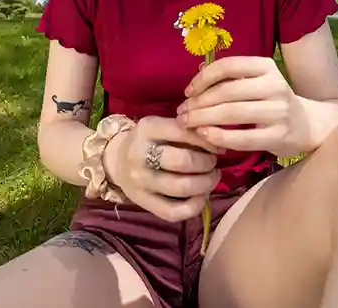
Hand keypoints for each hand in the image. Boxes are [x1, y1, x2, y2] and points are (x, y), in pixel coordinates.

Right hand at [103, 116, 222, 222]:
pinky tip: (201, 196)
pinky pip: (174, 212)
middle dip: (207, 163)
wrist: (118, 161)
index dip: (207, 141)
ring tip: (211, 178)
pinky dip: (195, 205)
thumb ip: (187, 131)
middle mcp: (139, 155)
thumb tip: (219, 144)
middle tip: (213, 163)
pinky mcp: (143, 203)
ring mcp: (140, 182)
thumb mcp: (163, 127)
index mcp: (147, 128)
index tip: (217, 147)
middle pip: (183, 161)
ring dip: (206, 183)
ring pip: (182, 187)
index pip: (183, 132)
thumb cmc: (150, 141)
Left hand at [177, 56, 311, 157]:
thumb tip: (197, 78)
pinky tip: (204, 136)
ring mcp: (278, 111)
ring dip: (203, 119)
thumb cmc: (273, 101)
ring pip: (232, 113)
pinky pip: (242, 137)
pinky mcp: (278, 136)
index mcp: (266, 67)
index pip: (228, 66)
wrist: (308, 125)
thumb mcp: (258, 82)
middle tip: (181, 112)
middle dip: (198, 103)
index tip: (188, 91)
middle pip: (226, 92)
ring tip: (187, 124)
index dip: (203, 78)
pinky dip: (219, 137)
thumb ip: (233, 78)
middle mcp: (274, 85)